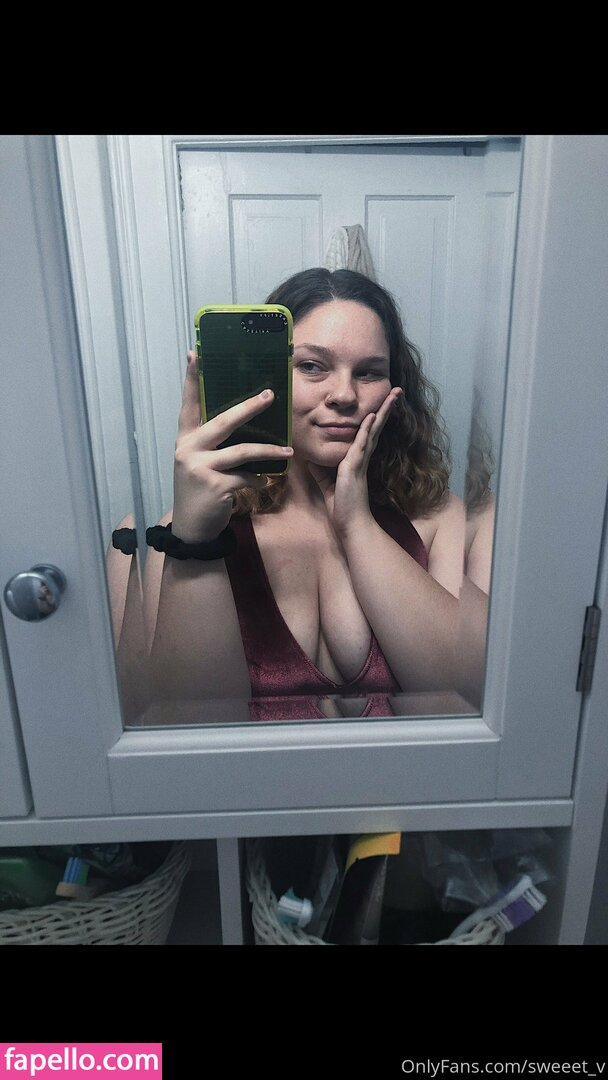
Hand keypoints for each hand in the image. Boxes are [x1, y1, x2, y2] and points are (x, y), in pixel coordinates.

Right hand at [171, 352, 292, 541]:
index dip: (191, 379)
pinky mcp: (215, 486)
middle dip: (249, 407)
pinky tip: (264, 481)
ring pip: (243, 451)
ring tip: (289, 451)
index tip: (195, 352)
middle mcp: (188, 449)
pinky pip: (247, 477)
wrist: (192, 529)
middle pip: (224, 421)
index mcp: (185, 439)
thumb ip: (213, 444)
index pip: (188, 404)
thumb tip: (243, 422)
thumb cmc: (200, 491)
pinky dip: (259, 479)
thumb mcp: (199, 463)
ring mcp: (200, 467)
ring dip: (269, 451)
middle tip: (270, 395)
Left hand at [308, 386, 401, 538]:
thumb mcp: (327, 485)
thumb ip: (320, 471)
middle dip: (385, 408)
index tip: (380, 404)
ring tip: (394, 393)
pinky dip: (367, 429)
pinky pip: (361, 444)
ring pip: (373, 430)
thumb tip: (311, 458)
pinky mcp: (354, 466)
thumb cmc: (343, 508)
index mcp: (357, 460)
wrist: (351, 524)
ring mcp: (360, 460)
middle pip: (376, 427)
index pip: (368, 434)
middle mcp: (362, 457)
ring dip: (383, 410)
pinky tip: (372, 415)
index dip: (374, 419)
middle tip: (397, 391)